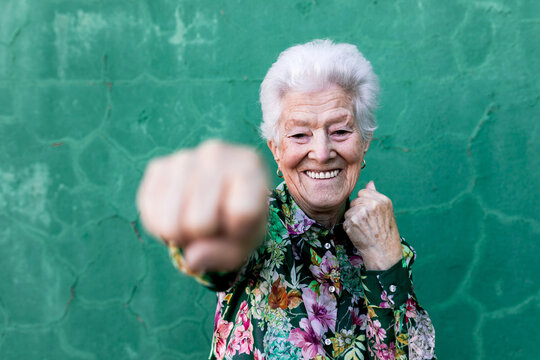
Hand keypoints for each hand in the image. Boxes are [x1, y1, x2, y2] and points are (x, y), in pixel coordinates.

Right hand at [136, 140, 267, 272]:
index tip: (240, 222)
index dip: (237, 233)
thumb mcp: (245, 241)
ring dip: (180, 233)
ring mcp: (183, 157)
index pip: (241, 215)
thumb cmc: (239, 219)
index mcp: (249, 167)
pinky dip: (160, 225)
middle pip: (199, 223)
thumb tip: (192, 258)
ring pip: (170, 223)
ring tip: (195, 218)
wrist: (219, 193)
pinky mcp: (158, 166)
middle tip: (212, 224)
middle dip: (204, 236)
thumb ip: (225, 254)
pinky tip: (177, 212)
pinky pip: (150, 213)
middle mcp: (215, 153)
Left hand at [343, 181, 401, 270]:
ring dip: (353, 219)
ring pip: (349, 210)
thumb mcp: (386, 212)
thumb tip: (370, 183)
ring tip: (364, 228)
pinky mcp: (352, 221)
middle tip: (367, 223)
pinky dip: (349, 227)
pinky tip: (359, 233)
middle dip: (357, 210)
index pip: (363, 192)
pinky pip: (346, 220)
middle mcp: (372, 204)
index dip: (363, 202)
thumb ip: (376, 196)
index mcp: (382, 200)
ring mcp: (361, 212)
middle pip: (355, 201)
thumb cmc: (386, 233)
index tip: (369, 212)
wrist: (384, 252)